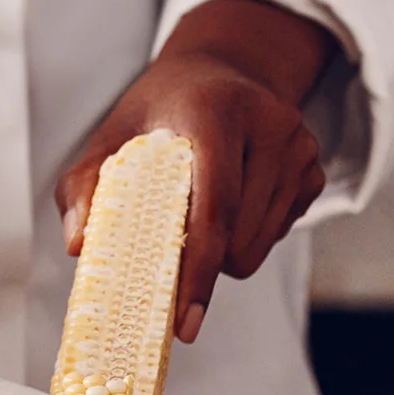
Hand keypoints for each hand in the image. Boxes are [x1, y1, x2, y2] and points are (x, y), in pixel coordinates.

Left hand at [54, 0, 341, 344]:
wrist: (220, 72)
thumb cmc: (161, 111)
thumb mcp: (113, 134)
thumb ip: (84, 185)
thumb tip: (78, 245)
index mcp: (216, 110)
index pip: (214, 207)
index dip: (198, 272)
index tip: (183, 322)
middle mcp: (270, 123)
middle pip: (240, 237)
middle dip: (204, 265)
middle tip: (171, 251)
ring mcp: (300, 146)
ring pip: (261, 244)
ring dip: (226, 252)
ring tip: (200, 216)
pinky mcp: (314, 168)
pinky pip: (279, 233)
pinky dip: (249, 235)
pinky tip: (231, 202)